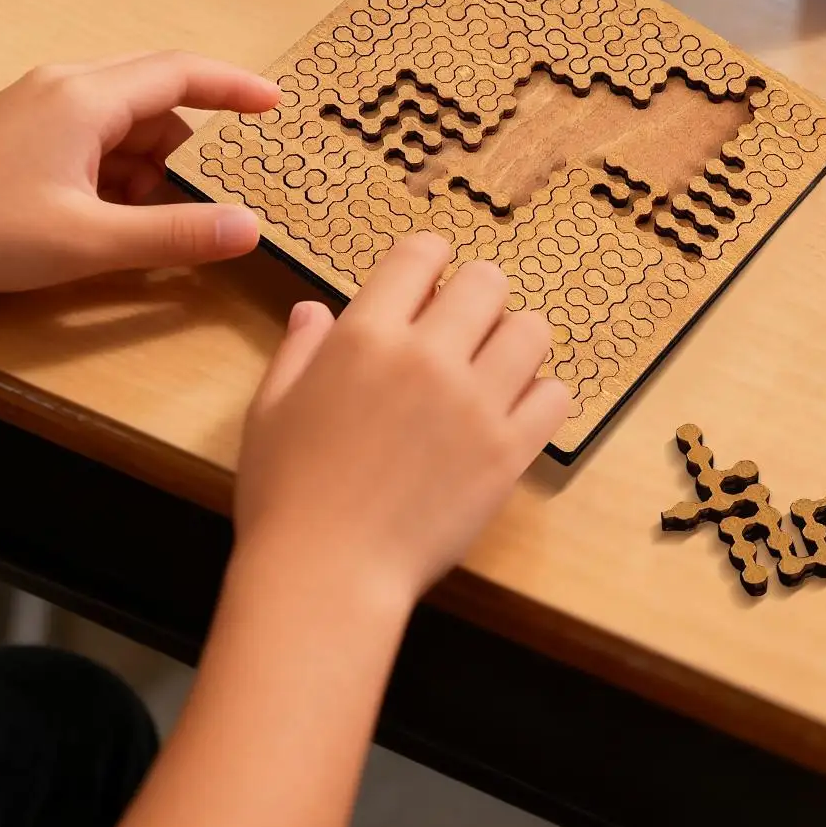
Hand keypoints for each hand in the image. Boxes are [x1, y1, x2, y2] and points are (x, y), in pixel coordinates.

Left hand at [0, 52, 279, 306]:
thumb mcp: (88, 242)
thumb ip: (174, 235)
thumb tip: (250, 228)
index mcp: (86, 96)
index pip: (181, 73)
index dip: (235, 88)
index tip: (277, 105)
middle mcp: (66, 91)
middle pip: (155, 100)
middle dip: (198, 143)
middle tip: (238, 183)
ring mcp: (39, 116)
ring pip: (123, 131)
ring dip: (156, 171)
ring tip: (184, 220)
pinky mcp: (21, 145)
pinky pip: (93, 151)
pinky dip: (121, 182)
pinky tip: (130, 225)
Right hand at [234, 233, 571, 607]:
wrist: (326, 573)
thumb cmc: (285, 493)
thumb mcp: (270, 409)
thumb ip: (299, 351)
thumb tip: (316, 310)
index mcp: (366, 335)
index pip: (422, 253)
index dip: (429, 260)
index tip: (427, 284)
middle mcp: (428, 357)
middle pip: (487, 281)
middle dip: (475, 295)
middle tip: (460, 328)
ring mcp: (475, 404)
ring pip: (532, 331)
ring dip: (514, 339)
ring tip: (492, 367)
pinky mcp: (507, 453)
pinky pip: (555, 396)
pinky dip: (539, 395)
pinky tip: (511, 411)